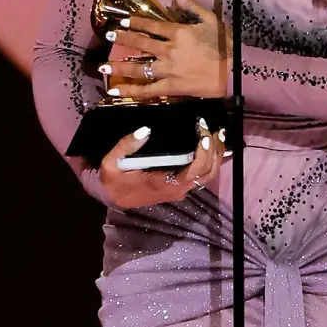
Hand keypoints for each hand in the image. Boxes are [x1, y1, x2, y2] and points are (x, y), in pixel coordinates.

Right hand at [96, 121, 226, 208]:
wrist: (112, 197)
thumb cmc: (114, 180)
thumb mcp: (111, 162)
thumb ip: (126, 146)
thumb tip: (146, 130)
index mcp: (163, 183)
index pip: (194, 172)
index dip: (204, 153)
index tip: (203, 132)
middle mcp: (177, 189)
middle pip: (208, 173)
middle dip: (214, 151)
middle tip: (211, 128)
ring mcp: (181, 190)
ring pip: (208, 175)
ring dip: (216, 155)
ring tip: (215, 133)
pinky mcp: (180, 187)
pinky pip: (202, 175)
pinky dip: (210, 160)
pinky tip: (211, 144)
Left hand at [99, 0, 230, 100]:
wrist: (236, 72)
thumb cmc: (225, 45)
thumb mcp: (210, 19)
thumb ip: (190, 3)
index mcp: (178, 32)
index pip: (151, 25)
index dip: (135, 22)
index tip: (122, 21)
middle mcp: (169, 49)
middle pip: (140, 43)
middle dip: (123, 39)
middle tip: (109, 37)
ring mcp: (168, 69)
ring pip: (139, 67)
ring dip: (119, 67)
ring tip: (103, 67)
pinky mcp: (172, 87)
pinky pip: (147, 90)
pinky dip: (131, 91)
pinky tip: (115, 91)